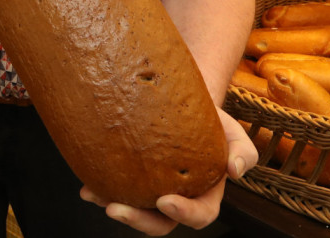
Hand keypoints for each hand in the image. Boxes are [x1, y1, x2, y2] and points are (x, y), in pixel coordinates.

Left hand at [80, 107, 257, 234]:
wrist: (185, 105)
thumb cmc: (212, 122)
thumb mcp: (233, 132)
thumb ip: (242, 151)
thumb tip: (236, 170)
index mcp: (205, 195)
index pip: (200, 215)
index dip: (184, 214)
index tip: (164, 201)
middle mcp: (177, 199)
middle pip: (160, 223)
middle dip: (138, 221)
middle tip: (115, 209)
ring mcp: (152, 191)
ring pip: (134, 209)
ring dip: (113, 205)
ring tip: (94, 195)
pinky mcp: (132, 179)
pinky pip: (116, 190)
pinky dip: (100, 190)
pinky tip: (86, 186)